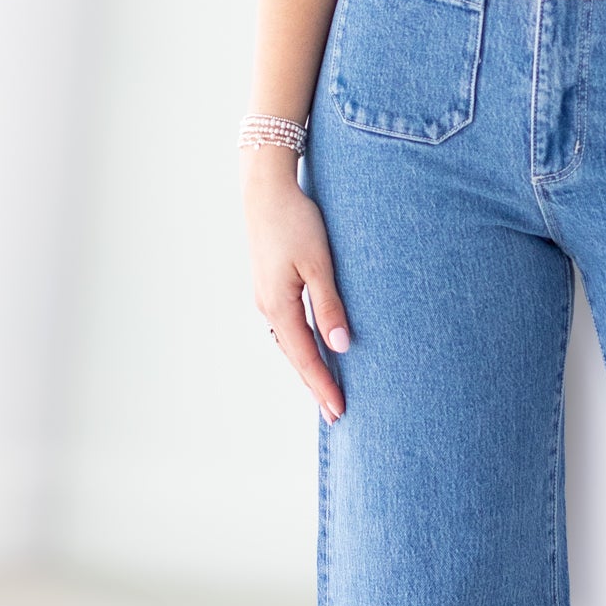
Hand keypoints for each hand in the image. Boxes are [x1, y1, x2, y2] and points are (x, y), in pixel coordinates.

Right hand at [241, 149, 350, 419]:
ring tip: (328, 391)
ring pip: (290, 342)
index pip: (305, 357)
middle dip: (316, 385)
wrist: (266, 190)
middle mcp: (269, 307)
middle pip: (295, 356)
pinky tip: (314, 349)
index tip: (339, 411)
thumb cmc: (296, 221)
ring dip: (309, 367)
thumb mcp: (319, 264)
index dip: (322, 385)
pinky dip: (302, 345)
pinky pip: (288, 326)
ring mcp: (267, 297)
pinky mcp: (271, 286)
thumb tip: (340, 345)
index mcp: (279, 305)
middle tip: (336, 414)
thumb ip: (329, 306)